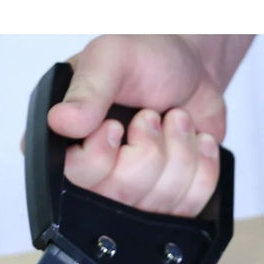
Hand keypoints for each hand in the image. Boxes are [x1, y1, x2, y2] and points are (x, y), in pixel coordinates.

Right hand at [40, 35, 249, 216]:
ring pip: (158, 203)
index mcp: (69, 142)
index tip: (116, 125)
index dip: (101, 156)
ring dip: (180, 153)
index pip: (74, 179)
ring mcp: (136, 196)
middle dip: (150, 150)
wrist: (194, 68)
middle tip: (151, 116)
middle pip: (120, 197)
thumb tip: (60, 122)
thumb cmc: (149, 60)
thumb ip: (87, 89)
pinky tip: (195, 142)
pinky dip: (202, 167)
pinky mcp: (170, 204)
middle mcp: (98, 177)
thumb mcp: (113, 57)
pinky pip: (189, 206)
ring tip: (176, 122)